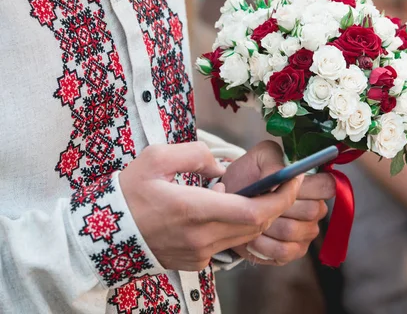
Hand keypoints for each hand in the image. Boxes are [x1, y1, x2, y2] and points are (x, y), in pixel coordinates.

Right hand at [120, 142, 301, 270]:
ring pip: (246, 236)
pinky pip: (228, 244)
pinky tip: (224, 211)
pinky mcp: (196, 262)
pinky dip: (236, 227)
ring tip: (249, 193)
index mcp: (194, 209)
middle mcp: (201, 236)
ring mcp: (200, 253)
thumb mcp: (156, 158)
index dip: (281, 197)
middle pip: (257, 225)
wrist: (104, 234)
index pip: (254, 211)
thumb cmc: (128, 194)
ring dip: (257, 215)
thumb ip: (195, 154)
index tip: (293, 180)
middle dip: (275, 204)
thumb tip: (221, 167)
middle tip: (281, 183)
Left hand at [221, 141, 335, 264]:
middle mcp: (315, 209)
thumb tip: (282, 174)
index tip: (287, 184)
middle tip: (260, 201)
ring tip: (250, 218)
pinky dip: (263, 245)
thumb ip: (272, 161)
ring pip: (292, 231)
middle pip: (311, 210)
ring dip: (267, 225)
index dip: (311, 186)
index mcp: (314, 184)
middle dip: (281, 206)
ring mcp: (306, 232)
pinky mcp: (294, 251)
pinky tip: (251, 236)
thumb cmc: (250, 175)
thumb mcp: (258, 158)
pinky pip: (283, 252)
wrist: (232, 200)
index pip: (328, 186)